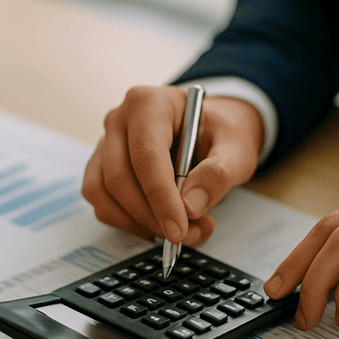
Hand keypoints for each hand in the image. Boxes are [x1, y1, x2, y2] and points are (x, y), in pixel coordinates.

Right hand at [82, 86, 263, 246]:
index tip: (179, 230)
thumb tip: (190, 206)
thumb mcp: (236, 148)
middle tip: (187, 234)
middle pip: (119, 178)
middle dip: (151, 216)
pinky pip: (102, 203)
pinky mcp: (101, 168)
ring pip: (103, 194)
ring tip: (181, 229)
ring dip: (138, 223)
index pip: (146, 155)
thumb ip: (219, 174)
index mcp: (150, 103)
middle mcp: (119, 120)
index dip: (160, 198)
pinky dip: (129, 223)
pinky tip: (160, 223)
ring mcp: (106, 144)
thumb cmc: (221, 133)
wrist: (212, 129)